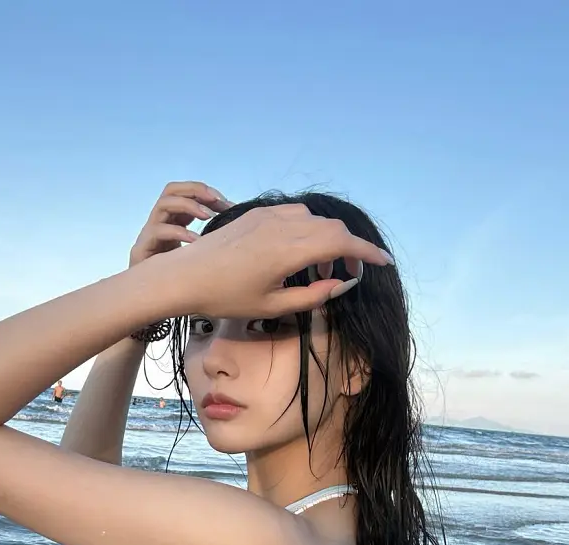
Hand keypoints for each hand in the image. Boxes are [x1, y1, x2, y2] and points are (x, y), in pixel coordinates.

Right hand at [128, 181, 232, 266]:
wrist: (149, 294)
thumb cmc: (175, 274)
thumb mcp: (196, 251)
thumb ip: (209, 237)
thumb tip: (236, 227)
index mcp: (172, 218)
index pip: (185, 192)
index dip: (205, 192)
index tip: (226, 202)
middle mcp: (159, 220)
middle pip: (171, 190)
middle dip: (195, 190)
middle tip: (216, 200)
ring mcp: (149, 232)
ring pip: (163, 205)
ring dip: (189, 206)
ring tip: (209, 216)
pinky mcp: (142, 247)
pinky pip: (159, 232)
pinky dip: (180, 233)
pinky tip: (197, 242)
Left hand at [168, 203, 392, 318]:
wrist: (184, 277)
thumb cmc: (225, 298)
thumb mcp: (272, 306)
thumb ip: (311, 296)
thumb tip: (340, 286)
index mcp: (289, 250)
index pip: (342, 244)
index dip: (367, 254)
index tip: (384, 264)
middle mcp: (283, 226)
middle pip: (333, 229)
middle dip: (349, 250)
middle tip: (348, 276)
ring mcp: (268, 216)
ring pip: (314, 220)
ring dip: (326, 242)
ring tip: (319, 273)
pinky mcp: (256, 213)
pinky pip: (295, 215)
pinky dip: (308, 232)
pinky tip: (298, 255)